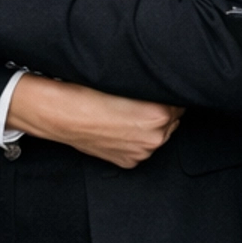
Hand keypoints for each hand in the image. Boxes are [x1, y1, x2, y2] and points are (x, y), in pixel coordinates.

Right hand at [10, 74, 180, 169]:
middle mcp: (154, 138)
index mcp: (158, 115)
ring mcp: (141, 153)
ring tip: (128, 114)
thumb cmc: (89, 94)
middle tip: (140, 101)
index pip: (179, 102)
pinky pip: (141, 148)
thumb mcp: (127, 80)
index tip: (157, 90)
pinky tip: (120, 127)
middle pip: (172, 121)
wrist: (62, 114)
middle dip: (161, 111)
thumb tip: (163, 86)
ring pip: (158, 135)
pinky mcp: (129, 162)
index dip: (167, 95)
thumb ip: (151, 87)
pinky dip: (136, 139)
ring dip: (150, 126)